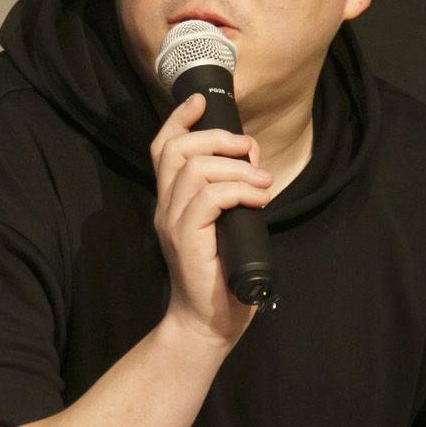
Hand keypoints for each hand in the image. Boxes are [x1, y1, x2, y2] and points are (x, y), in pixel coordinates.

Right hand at [149, 93, 271, 346]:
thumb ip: (229, 199)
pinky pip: (209, 198)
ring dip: (237, 168)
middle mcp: (166, 208)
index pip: (163, 149)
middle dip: (218, 139)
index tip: (200, 102)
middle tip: (250, 151)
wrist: (208, 324)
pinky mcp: (186, 240)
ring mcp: (173, 224)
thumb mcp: (225, 228)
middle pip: (178, 150)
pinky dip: (238, 191)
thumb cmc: (221, 279)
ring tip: (261, 183)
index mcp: (171, 202)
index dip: (179, 119)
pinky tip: (258, 199)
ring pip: (196, 170)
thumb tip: (254, 168)